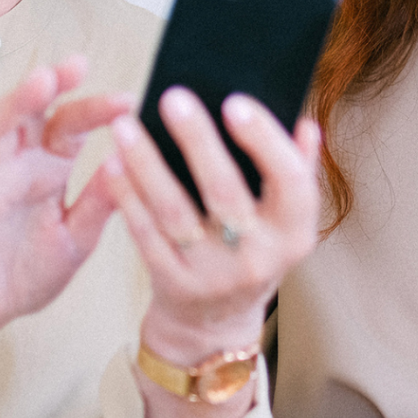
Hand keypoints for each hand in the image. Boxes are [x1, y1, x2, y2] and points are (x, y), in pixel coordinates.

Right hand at [0, 55, 130, 344]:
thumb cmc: (27, 271)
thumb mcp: (76, 238)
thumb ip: (99, 203)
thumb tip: (129, 161)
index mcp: (49, 168)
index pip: (72, 126)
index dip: (97, 109)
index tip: (130, 100)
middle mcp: (19, 165)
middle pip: (36, 115)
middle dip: (56, 87)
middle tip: (79, 64)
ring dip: (18, 103)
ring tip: (41, 79)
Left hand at [107, 87, 321, 359]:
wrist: (218, 320)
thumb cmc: (256, 245)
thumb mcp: (288, 217)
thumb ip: (298, 168)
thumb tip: (305, 123)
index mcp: (294, 232)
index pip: (290, 181)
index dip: (265, 141)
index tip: (235, 101)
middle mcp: (257, 257)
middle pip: (225, 192)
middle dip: (197, 142)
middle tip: (173, 97)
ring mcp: (211, 275)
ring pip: (175, 212)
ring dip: (147, 165)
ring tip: (127, 125)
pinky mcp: (172, 284)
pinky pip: (145, 235)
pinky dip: (128, 197)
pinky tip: (113, 163)